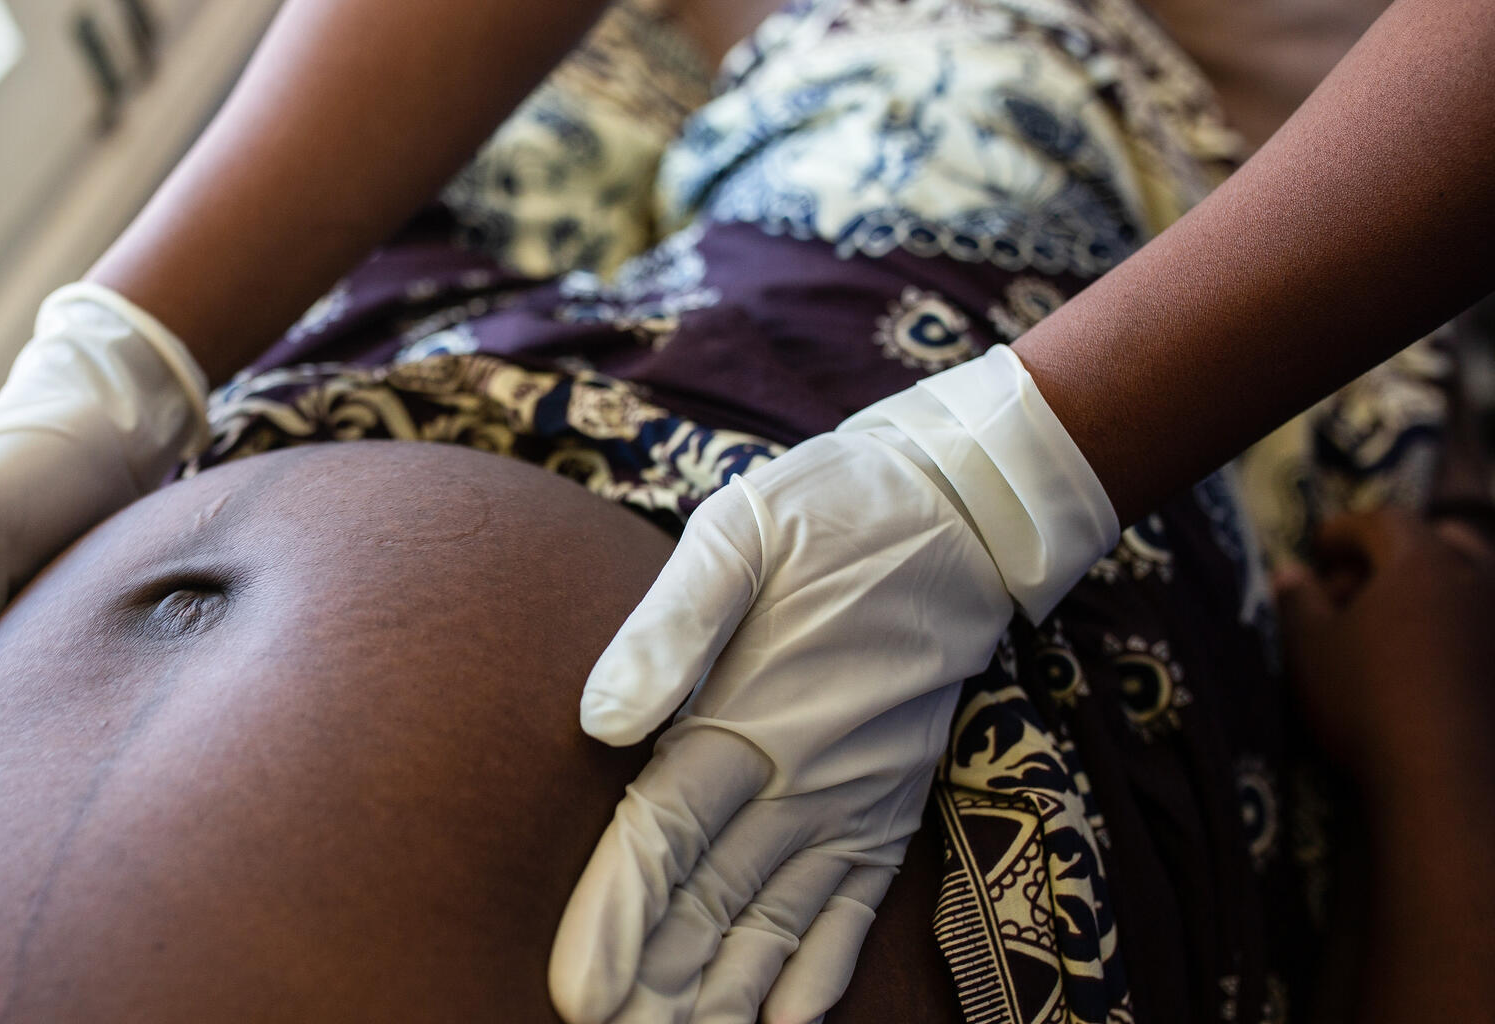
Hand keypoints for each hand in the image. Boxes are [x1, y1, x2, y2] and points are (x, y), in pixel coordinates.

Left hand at [549, 347, 1118, 1022]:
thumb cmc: (828, 515)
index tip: (575, 993)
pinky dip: (821, 973)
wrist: (961, 514)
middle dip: (655, 984)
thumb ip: (669, 628)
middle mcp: (800, 779)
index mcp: (745, 716)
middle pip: (711, 906)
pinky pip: (853, 911)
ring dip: (724, 996)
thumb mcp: (739, 535)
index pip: (665, 840)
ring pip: (776, 926)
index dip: (617, 921)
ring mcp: (852, 801)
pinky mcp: (888, 805)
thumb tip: (600, 718)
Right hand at [1273, 507, 1494, 780]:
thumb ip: (1297, 602)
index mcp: (1422, 561)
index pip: (1381, 521)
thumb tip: (1290, 572)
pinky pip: (1486, 629)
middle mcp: (1477, 578)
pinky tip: (1431, 662)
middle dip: (1401, 552)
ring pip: (1475, 583)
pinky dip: (1460, 630)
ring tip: (1399, 625)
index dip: (1345, 530)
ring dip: (1437, 591)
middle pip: (1443, 541)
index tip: (1319, 547)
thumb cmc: (1365, 700)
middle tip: (1363, 584)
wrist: (1446, 779)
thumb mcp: (1309, 649)